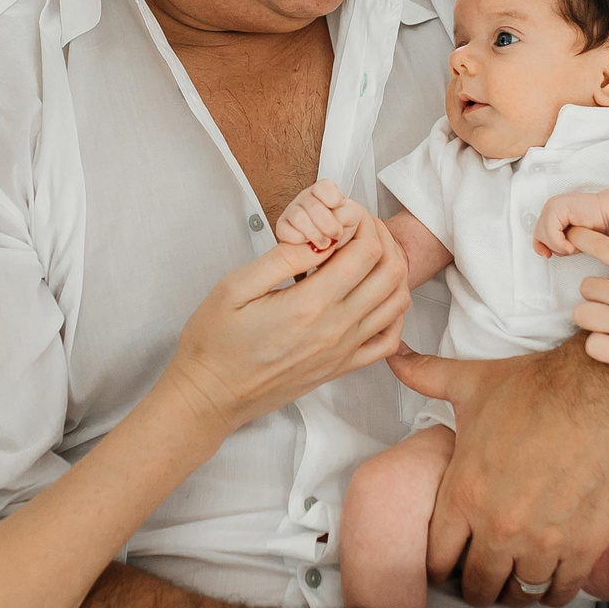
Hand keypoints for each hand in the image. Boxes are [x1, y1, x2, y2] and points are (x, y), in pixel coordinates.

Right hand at [164, 211, 410, 430]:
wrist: (211, 394)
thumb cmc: (215, 340)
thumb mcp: (236, 286)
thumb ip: (283, 258)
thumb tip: (321, 236)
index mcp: (311, 303)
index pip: (366, 251)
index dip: (364, 222)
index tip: (348, 212)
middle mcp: (337, 328)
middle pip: (390, 272)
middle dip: (383, 238)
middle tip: (361, 226)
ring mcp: (344, 351)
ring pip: (397, 303)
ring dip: (392, 270)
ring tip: (368, 254)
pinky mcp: (342, 367)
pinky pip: (389, 340)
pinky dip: (394, 312)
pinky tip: (376, 296)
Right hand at [274, 179, 364, 253]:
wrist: (326, 260)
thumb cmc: (339, 236)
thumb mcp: (351, 220)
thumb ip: (347, 212)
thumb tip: (337, 214)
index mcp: (325, 194)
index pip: (324, 186)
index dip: (332, 198)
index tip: (338, 207)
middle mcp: (308, 200)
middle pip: (313, 204)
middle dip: (326, 223)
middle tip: (335, 235)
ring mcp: (293, 212)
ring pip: (298, 217)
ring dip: (314, 234)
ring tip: (323, 244)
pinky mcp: (282, 228)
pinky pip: (286, 231)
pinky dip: (298, 240)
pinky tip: (306, 244)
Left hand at [388, 343, 608, 607]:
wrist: (603, 392)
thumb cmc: (537, 388)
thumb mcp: (473, 382)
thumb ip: (427, 376)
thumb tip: (393, 356)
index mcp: (464, 492)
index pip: (437, 559)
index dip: (441, 565)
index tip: (451, 562)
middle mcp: (499, 525)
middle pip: (477, 585)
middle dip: (477, 584)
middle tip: (485, 577)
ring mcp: (543, 540)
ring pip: (519, 593)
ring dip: (516, 589)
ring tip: (518, 579)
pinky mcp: (584, 546)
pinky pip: (561, 590)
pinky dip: (554, 590)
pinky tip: (551, 578)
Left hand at [534, 189, 608, 256]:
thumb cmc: (597, 227)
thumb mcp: (571, 238)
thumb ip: (556, 242)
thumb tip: (544, 252)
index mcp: (552, 212)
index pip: (537, 233)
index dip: (541, 247)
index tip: (547, 255)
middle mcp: (551, 206)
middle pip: (539, 236)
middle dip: (555, 247)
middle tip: (572, 247)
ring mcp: (553, 206)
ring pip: (543, 236)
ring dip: (560, 247)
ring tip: (576, 244)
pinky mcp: (557, 208)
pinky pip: (550, 234)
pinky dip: (561, 244)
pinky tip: (574, 243)